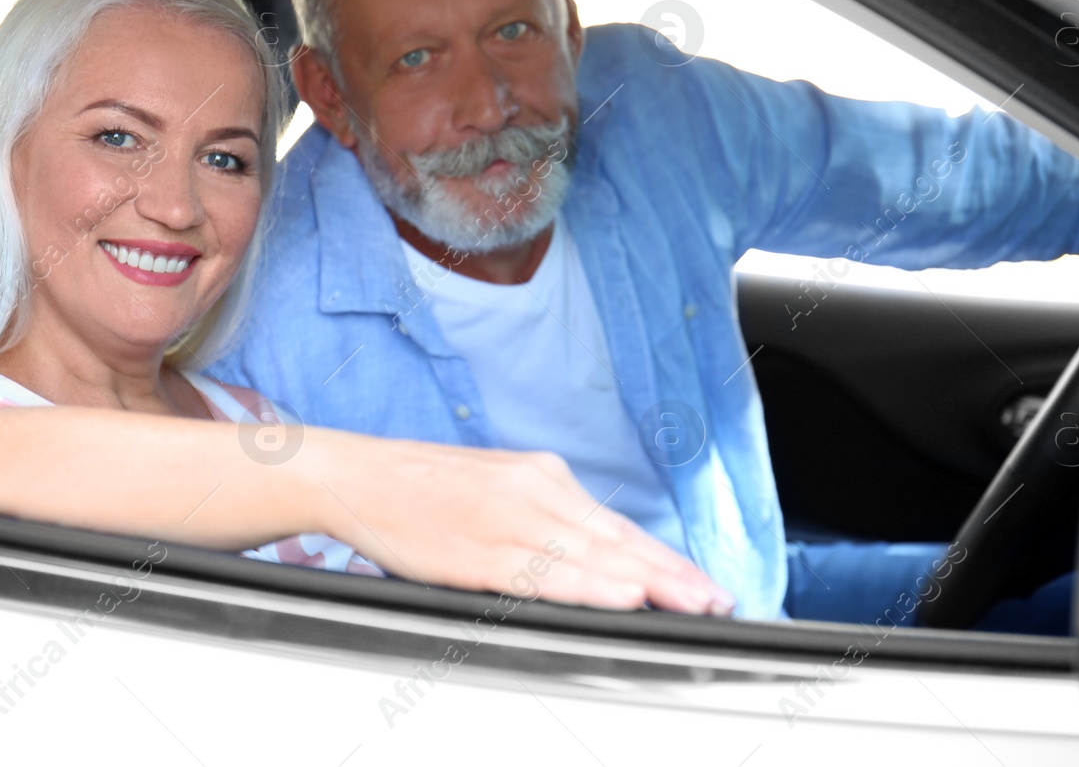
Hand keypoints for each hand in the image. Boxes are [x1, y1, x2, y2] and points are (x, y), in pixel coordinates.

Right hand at [306, 431, 734, 615]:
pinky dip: (588, 585)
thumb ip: (542, 517)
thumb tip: (591, 553)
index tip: (703, 581)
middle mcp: (535, 492)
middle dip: (672, 575)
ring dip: (648, 582)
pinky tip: (621, 595)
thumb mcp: (496, 487)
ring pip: (593, 557)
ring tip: (691, 602)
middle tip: (718, 600)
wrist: (360, 475)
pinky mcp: (481, 552)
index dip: (664, 558)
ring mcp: (510, 521)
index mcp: (542, 477)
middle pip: (618, 541)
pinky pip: (545, 574)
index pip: (617, 526)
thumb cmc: (424, 488)